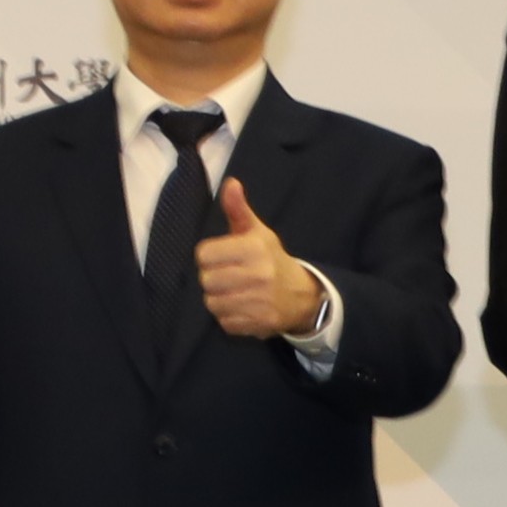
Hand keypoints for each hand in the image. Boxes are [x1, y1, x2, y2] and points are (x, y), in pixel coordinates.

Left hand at [197, 176, 324, 341]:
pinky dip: (230, 317)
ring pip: (212, 303)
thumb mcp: (257, 232)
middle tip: (228, 276)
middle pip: (206, 280)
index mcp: (254, 248)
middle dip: (213, 278)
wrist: (302, 295)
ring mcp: (259, 301)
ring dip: (219, 299)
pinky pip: (224, 322)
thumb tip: (230, 182)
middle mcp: (258, 275)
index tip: (222, 257)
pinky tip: (243, 307)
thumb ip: (238, 209)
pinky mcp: (259, 324)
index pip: (204, 254)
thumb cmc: (271, 259)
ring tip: (234, 292)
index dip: (210, 256)